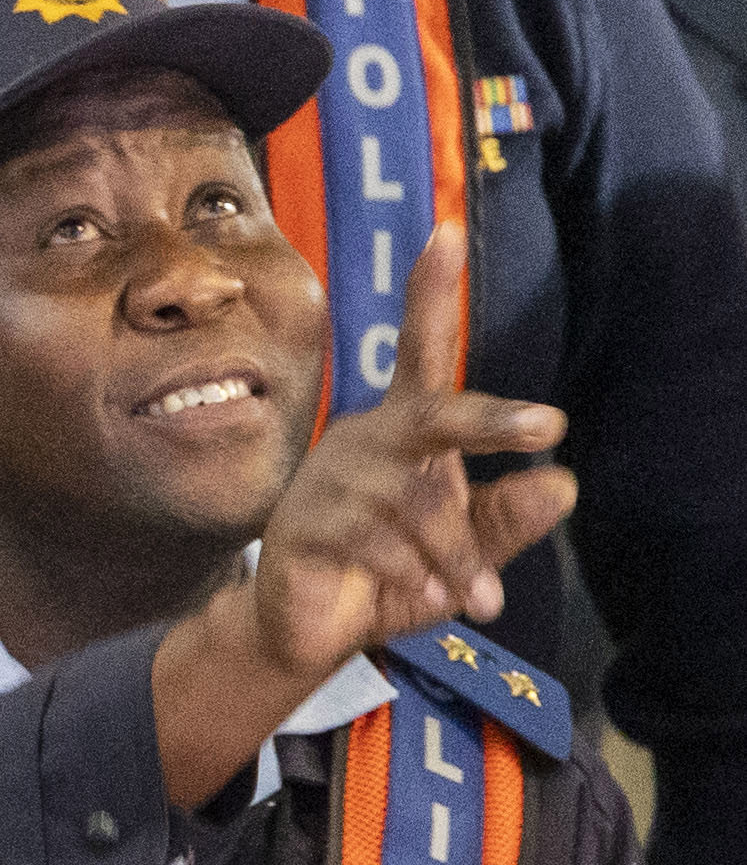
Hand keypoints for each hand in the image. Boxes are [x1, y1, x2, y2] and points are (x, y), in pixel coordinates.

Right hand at [154, 223, 569, 803]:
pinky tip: (425, 600)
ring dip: (455, 556)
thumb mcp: (466, 552)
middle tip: (546, 425)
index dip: (428, 294)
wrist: (308, 630)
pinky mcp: (301, 525)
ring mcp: (327, 481)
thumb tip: (563, 484)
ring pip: (415, 503)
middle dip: (489, 418)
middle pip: (432, 413)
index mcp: (404, 431)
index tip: (444, 233)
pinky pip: (372, 541)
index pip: (421, 352)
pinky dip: (412, 576)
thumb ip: (508, 521)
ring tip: (475, 600)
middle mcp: (366, 440)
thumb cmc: (391, 574)